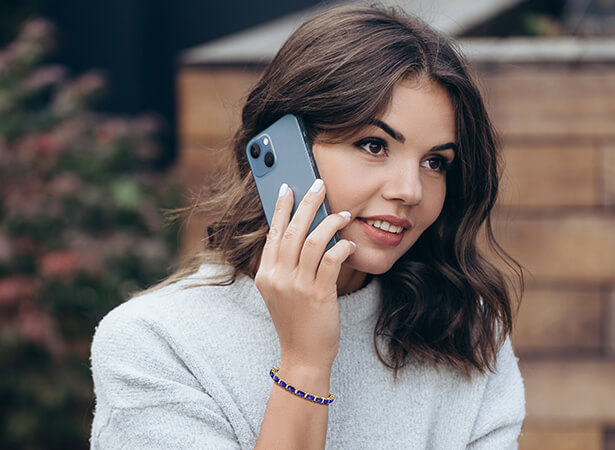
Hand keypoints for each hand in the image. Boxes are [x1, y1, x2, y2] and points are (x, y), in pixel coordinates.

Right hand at [254, 179, 356, 370]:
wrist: (302, 356)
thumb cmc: (295, 322)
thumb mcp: (279, 292)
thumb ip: (282, 266)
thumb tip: (297, 234)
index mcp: (266, 274)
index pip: (273, 233)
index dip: (282, 208)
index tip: (288, 188)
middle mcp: (278, 277)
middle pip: (293, 230)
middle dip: (307, 203)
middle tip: (318, 185)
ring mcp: (297, 286)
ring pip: (313, 241)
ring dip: (330, 222)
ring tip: (342, 213)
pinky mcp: (318, 294)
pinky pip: (331, 260)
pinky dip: (341, 246)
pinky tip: (348, 243)